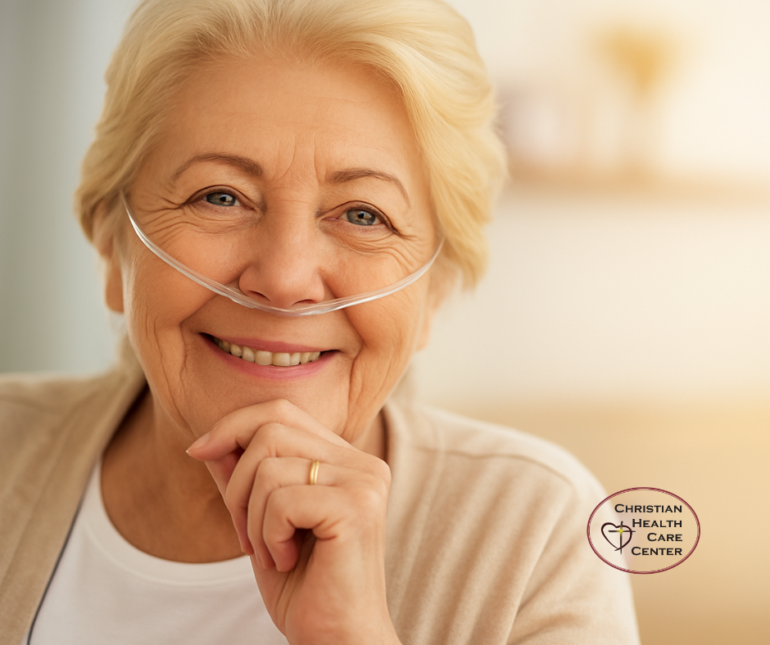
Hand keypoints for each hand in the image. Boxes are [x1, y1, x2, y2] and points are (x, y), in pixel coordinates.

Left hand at [187, 399, 399, 644]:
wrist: (337, 641)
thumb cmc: (304, 587)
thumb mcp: (260, 523)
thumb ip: (243, 478)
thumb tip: (209, 441)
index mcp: (347, 460)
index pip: (282, 412)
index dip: (233, 425)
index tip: (199, 453)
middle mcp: (363, 463)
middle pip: (271, 428)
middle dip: (237, 482)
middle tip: (247, 534)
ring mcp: (364, 483)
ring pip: (269, 466)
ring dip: (251, 517)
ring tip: (273, 552)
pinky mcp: (356, 508)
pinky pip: (280, 500)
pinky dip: (267, 536)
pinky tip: (287, 560)